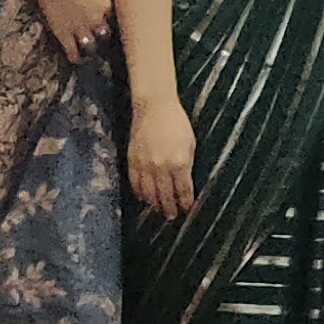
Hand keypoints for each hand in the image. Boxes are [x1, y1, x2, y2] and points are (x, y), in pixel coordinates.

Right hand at [27, 0, 113, 62]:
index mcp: (104, 4)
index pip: (110, 14)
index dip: (105, 15)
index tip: (101, 16)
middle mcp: (95, 19)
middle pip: (104, 32)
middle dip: (102, 34)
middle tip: (99, 36)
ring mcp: (80, 27)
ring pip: (91, 45)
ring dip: (91, 47)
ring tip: (90, 51)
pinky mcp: (64, 33)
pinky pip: (72, 49)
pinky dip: (75, 56)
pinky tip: (76, 59)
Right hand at [130, 96, 199, 215]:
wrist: (154, 107)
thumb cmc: (177, 123)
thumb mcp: (190, 143)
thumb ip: (188, 164)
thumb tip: (186, 183)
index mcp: (180, 162)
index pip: (184, 190)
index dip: (186, 202)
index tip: (188, 209)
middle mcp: (161, 167)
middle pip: (166, 195)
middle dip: (170, 208)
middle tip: (172, 216)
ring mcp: (145, 165)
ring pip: (149, 193)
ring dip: (154, 204)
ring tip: (159, 210)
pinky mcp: (132, 160)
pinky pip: (135, 183)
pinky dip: (140, 193)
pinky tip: (144, 198)